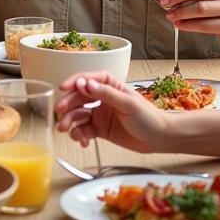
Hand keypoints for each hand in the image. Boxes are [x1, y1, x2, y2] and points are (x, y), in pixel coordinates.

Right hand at [54, 72, 168, 152]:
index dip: (74, 82)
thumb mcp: (128, 103)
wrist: (160, 139)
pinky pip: (83, 130)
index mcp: (110, 86)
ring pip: (78, 115)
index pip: (88, 79)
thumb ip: (106, 94)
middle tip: (60, 113)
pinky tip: (82, 140)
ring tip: (67, 130)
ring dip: (70, 121)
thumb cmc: (149, 117)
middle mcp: (102, 98)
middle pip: (78, 98)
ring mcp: (100, 114)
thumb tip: (86, 84)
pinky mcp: (99, 129)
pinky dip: (79, 135)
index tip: (63, 87)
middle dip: (68, 105)